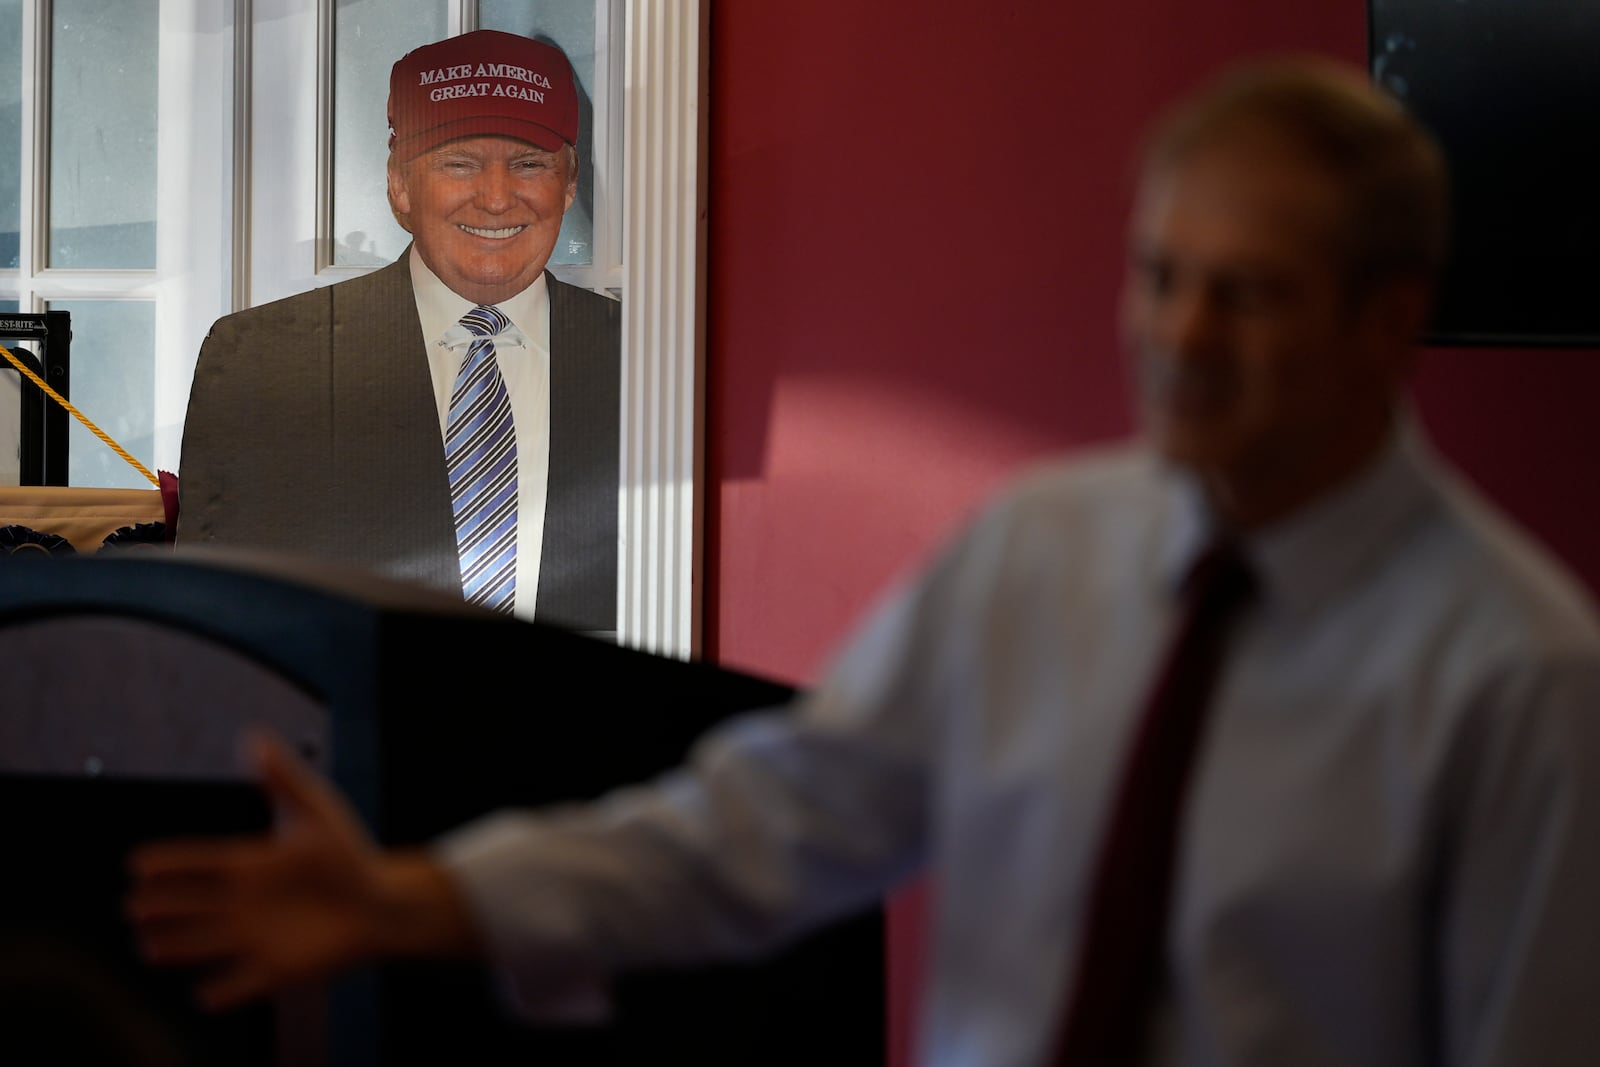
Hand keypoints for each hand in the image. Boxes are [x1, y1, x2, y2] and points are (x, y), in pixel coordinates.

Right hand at [127, 730, 477, 1009]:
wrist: (384, 903)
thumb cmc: (351, 856)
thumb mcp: (317, 811)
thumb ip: (283, 777)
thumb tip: (253, 736)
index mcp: (251, 864)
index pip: (201, 861)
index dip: (172, 863)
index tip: (137, 863)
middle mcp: (244, 902)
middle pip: (192, 905)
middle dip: (162, 907)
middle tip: (132, 907)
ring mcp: (257, 936)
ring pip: (205, 944)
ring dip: (178, 947)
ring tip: (148, 948)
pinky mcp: (277, 968)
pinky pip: (243, 984)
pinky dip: (224, 990)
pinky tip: (204, 994)